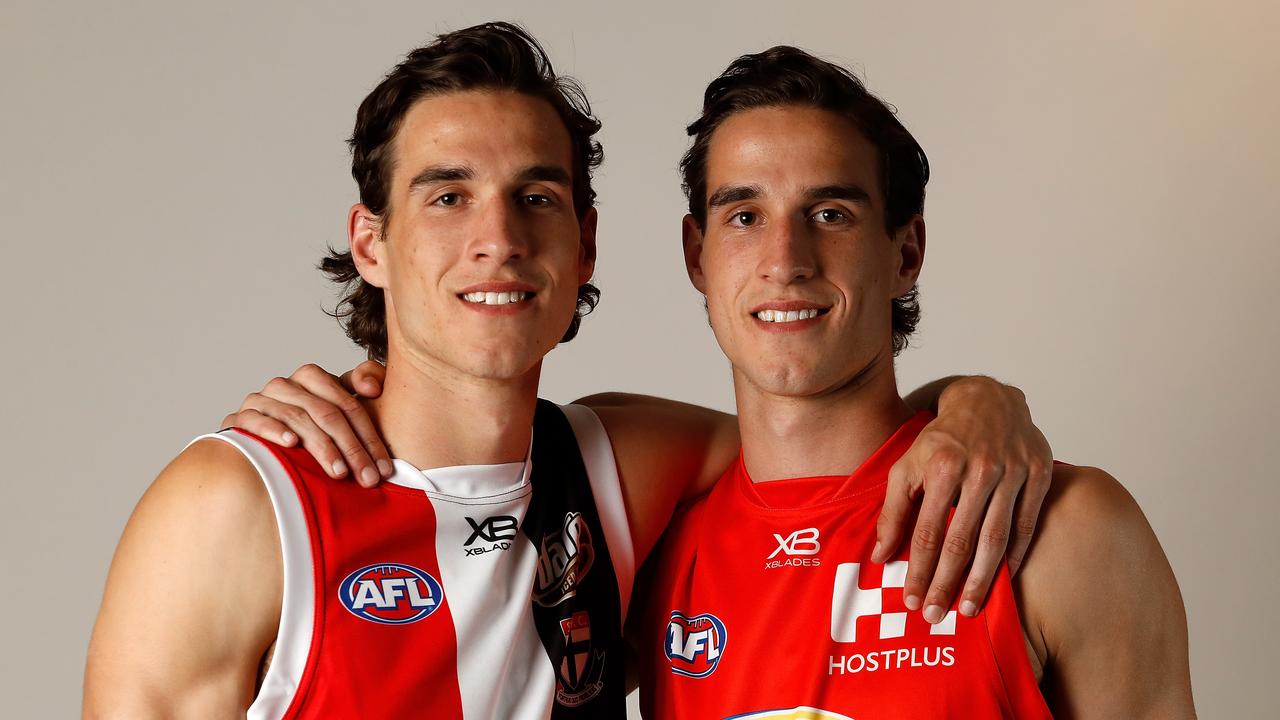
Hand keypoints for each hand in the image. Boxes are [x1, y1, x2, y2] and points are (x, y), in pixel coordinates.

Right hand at [221, 361, 390, 486]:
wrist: (259, 446)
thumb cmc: (309, 429)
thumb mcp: (339, 408)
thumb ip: (362, 384)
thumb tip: (374, 387)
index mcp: (312, 378)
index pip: (348, 404)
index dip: (370, 436)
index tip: (385, 467)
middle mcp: (286, 385)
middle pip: (326, 413)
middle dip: (352, 448)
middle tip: (368, 478)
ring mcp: (260, 400)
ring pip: (297, 418)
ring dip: (321, 446)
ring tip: (340, 472)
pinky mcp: (239, 419)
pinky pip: (256, 421)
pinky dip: (274, 430)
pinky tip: (291, 443)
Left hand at [875, 376, 1051, 621]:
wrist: (987, 401)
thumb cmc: (941, 439)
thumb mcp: (907, 465)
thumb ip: (893, 510)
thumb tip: (880, 557)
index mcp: (944, 465)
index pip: (929, 531)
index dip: (919, 570)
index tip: (911, 599)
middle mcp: (981, 469)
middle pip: (962, 540)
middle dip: (947, 583)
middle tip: (935, 615)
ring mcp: (1014, 471)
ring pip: (997, 538)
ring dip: (982, 580)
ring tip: (967, 608)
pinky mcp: (1040, 473)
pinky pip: (1027, 526)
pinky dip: (1015, 557)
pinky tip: (1002, 582)